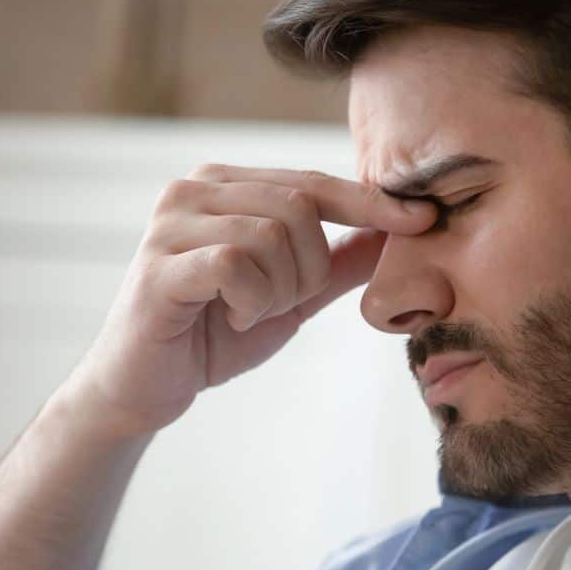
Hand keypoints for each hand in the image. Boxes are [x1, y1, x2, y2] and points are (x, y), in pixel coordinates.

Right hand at [66, 163, 434, 436]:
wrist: (146, 387)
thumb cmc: (216, 331)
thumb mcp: (293, 293)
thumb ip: (340, 260)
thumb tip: (399, 230)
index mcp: (228, 185)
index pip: (316, 182)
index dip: (372, 200)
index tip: (424, 217)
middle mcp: (194, 189)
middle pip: (301, 207)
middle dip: (310, 269)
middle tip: (278, 303)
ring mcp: (170, 222)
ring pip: (272, 236)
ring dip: (279, 291)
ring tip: (248, 312)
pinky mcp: (157, 264)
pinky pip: (236, 267)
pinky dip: (250, 302)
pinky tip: (229, 318)